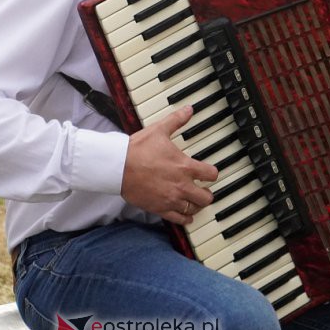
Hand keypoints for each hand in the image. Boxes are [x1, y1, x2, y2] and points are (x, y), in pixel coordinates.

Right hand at [120, 106, 218, 224]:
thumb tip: (188, 109)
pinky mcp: (160, 209)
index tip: (209, 173)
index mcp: (185, 167)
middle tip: (204, 189)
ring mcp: (171, 199)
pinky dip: (185, 219)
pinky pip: (179, 219)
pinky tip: (186, 216)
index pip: (211, 174)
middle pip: (206, 197)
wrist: (118, 167)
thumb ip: (176, 120)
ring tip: (195, 201)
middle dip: (207, 193)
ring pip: (194, 209)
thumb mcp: (159, 130)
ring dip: (196, 205)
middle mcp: (182, 185)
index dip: (212, 173)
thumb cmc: (137, 149)